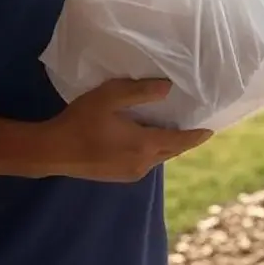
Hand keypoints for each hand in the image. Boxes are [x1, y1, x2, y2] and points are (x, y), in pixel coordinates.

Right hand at [42, 78, 212, 181]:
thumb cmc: (81, 120)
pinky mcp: (118, 176)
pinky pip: (144, 162)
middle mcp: (142, 164)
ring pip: (157, 158)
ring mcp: (130, 173)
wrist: (53, 151)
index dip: (196, 135)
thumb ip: (140, 91)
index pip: (179, 141)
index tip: (211, 130)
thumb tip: (168, 88)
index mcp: (143, 145)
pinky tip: (147, 140)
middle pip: (171, 151)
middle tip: (196, 129)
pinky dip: (152, 151)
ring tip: (173, 130)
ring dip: (167, 146)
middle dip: (185, 141)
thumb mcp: (110, 96)